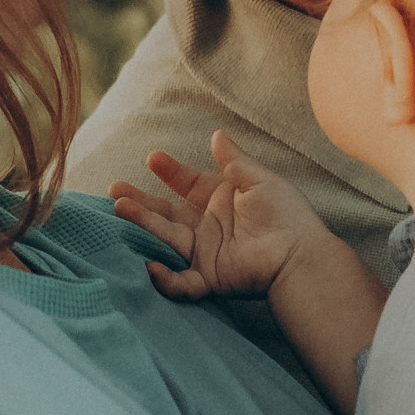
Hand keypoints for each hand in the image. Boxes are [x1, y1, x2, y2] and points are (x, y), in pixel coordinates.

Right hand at [112, 133, 327, 302]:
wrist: (300, 253)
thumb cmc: (286, 214)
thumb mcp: (258, 179)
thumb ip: (234, 160)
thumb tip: (217, 133)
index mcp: (219, 201)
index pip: (187, 184)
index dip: (169, 172)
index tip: (152, 158)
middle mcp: (207, 226)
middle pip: (166, 213)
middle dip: (140, 202)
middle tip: (115, 190)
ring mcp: (205, 253)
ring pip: (166, 239)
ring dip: (142, 225)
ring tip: (119, 209)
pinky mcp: (209, 278)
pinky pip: (182, 281)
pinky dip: (165, 278)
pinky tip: (148, 265)